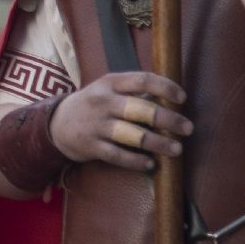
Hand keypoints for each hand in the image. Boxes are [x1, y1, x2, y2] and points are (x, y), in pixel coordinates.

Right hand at [49, 71, 192, 172]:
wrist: (56, 123)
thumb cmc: (92, 105)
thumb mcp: (107, 89)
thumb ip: (133, 92)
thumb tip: (170, 99)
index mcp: (109, 83)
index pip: (143, 80)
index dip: (166, 88)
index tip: (182, 98)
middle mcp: (103, 102)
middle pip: (142, 109)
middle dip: (170, 120)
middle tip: (188, 128)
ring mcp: (97, 125)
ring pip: (134, 135)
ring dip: (159, 143)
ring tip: (176, 149)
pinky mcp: (92, 146)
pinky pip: (119, 156)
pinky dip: (137, 161)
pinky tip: (150, 163)